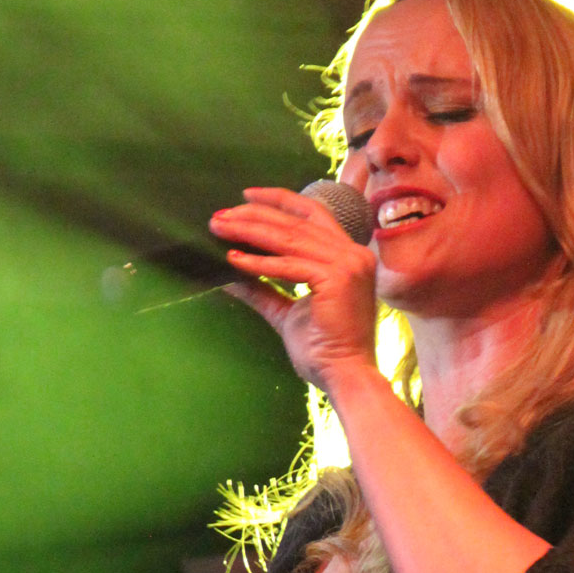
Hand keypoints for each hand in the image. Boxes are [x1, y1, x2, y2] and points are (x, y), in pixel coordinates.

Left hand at [209, 187, 380, 397]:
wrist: (345, 376)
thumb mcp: (286, 311)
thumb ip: (262, 289)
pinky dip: (259, 262)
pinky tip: (234, 259)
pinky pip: (289, 266)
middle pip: (296, 222)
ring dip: (250, 232)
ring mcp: (349, 264)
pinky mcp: (337, 279)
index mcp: (349, 255)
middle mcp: (353, 254)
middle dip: (254, 216)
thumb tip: (229, 272)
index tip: (246, 196)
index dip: (279, 200)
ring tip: (220, 229)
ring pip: (290, 238)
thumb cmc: (323, 350)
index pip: (313, 214)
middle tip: (220, 216)